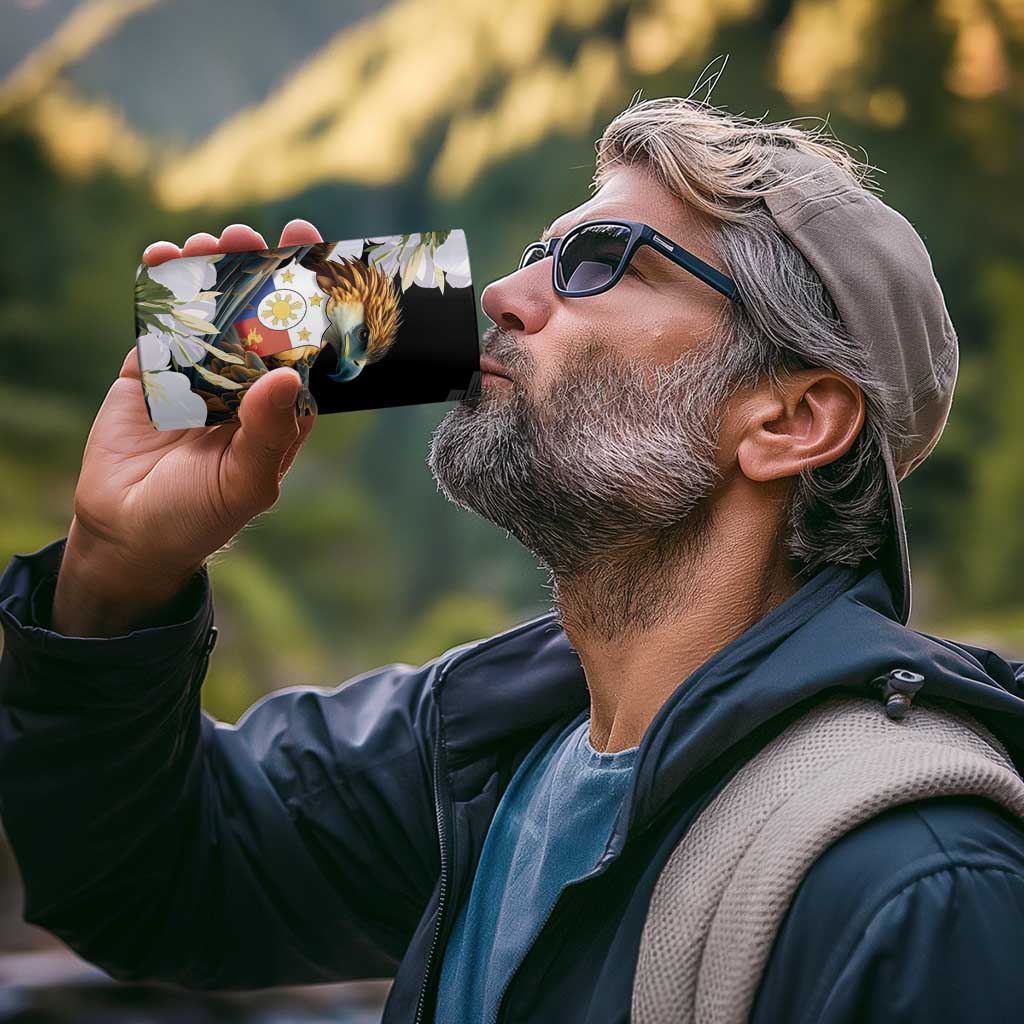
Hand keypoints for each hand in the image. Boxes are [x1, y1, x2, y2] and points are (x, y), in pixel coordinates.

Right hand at [53, 221, 322, 634]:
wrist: (128, 533)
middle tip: (254, 236)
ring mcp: (197, 373)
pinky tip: (163, 258)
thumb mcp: (245, 482)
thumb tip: (288, 374)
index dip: (311, 302)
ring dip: (211, 271)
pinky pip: (160, 321)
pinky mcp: (150, 370)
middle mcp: (243, 384)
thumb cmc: (200, 516)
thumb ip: (268, 432)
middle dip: (259, 272)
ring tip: (210, 242)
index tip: (316, 254)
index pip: (303, 346)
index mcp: (279, 408)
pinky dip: (161, 287)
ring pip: (210, 309)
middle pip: (257, 316)